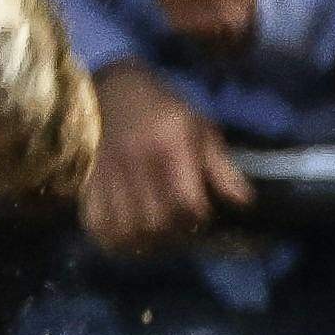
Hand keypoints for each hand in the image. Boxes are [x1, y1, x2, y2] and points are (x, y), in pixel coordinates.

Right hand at [81, 62, 244, 255]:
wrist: (117, 92)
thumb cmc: (166, 111)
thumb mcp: (201, 129)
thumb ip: (222, 167)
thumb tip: (244, 202)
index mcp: (171, 146)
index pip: (187, 201)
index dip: (199, 217)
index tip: (203, 215)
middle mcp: (138, 163)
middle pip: (156, 221)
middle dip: (175, 233)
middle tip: (181, 227)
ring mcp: (109, 175)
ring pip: (126, 230)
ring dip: (145, 242)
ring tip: (157, 236)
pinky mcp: (90, 183)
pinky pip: (96, 224)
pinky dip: (112, 239)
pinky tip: (128, 236)